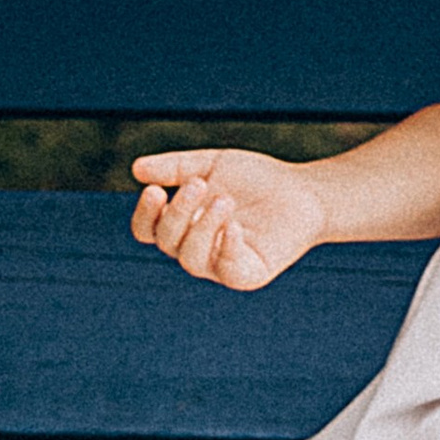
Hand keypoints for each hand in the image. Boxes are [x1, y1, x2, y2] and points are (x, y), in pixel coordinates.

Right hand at [129, 146, 329, 290]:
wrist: (303, 191)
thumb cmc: (255, 180)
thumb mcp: (213, 165)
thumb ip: (177, 166)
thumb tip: (136, 170)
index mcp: (182, 226)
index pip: (147, 230)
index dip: (145, 215)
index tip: (154, 190)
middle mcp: (196, 249)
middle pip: (168, 242)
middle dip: (179, 213)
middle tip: (199, 185)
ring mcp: (220, 265)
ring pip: (192, 260)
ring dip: (202, 229)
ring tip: (224, 200)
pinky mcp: (248, 275)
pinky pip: (229, 272)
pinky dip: (228, 249)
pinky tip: (235, 226)